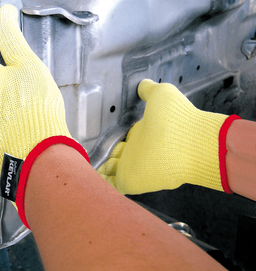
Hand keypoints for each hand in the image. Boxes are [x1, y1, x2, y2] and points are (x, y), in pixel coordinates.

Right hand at [97, 79, 235, 194]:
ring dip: (97, 170)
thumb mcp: (160, 95)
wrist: (189, 141)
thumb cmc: (177, 117)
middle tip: (87, 154)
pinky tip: (88, 177)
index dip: (110, 139)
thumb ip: (148, 89)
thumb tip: (142, 84)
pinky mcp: (130, 181)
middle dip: (102, 156)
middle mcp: (136, 152)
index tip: (98, 138)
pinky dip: (98, 183)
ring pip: (110, 172)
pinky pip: (110, 186)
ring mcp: (133, 167)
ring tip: (81, 166)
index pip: (121, 140)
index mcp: (141, 134)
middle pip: (114, 156)